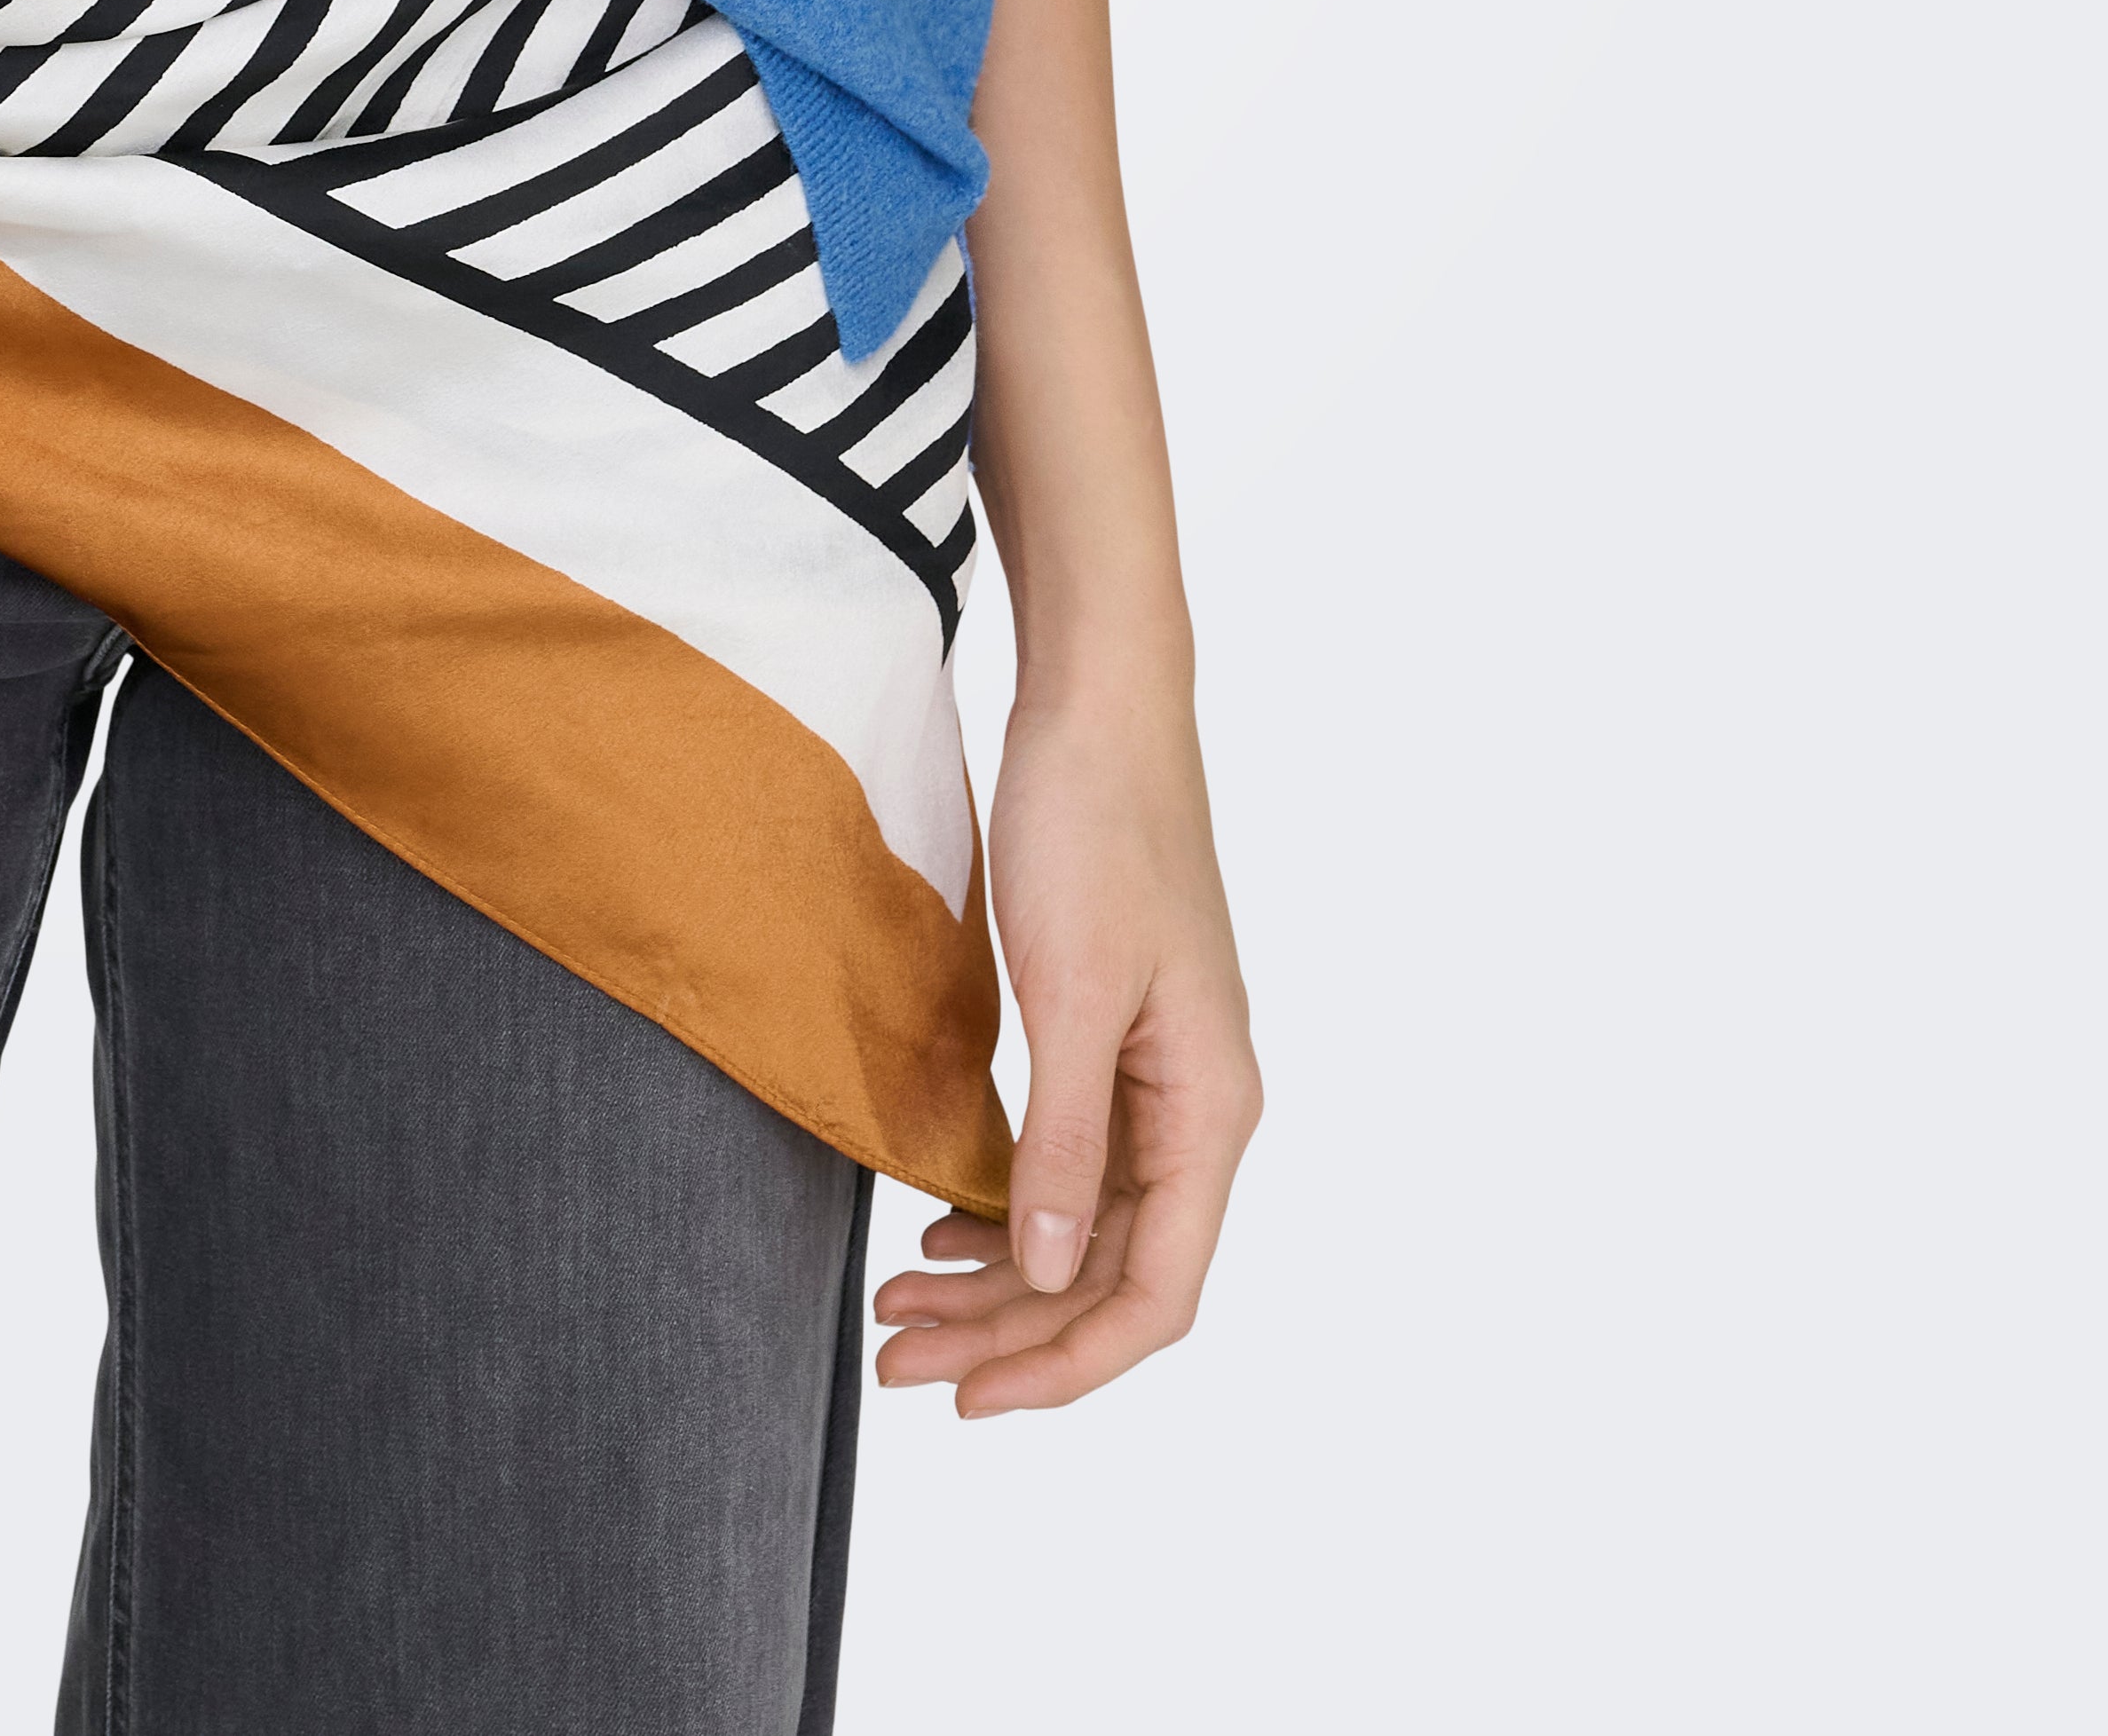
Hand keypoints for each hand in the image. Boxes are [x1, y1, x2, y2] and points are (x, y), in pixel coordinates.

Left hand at [875, 672, 1258, 1413]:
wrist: (1099, 709)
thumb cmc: (1095, 829)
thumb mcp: (1073, 989)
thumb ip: (1064, 1138)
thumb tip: (1042, 1273)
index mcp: (1211, 1112)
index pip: (1154, 1292)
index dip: (1065, 1363)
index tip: (969, 1398)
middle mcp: (1197, 1110)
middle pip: (1109, 1274)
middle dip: (1010, 1334)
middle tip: (896, 1360)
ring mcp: (1159, 1077)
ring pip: (1083, 1226)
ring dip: (999, 1282)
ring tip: (900, 1311)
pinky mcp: (1115, 1040)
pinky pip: (1071, 1165)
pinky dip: (1007, 1211)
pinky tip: (941, 1229)